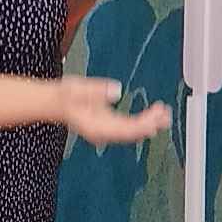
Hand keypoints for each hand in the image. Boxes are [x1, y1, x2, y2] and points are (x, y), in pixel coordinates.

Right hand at [56, 77, 171, 144]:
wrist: (55, 102)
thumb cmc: (65, 97)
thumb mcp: (77, 89)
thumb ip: (97, 90)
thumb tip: (116, 90)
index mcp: (97, 127)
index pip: (125, 129)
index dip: (142, 125)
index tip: (156, 118)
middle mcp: (104, 133)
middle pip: (132, 133)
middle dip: (150, 124)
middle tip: (165, 114)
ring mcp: (107, 130)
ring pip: (133, 131)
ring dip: (149, 123)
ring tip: (164, 114)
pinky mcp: (110, 124)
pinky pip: (130, 127)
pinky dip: (143, 121)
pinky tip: (153, 115)